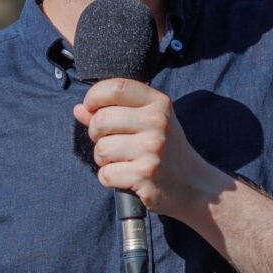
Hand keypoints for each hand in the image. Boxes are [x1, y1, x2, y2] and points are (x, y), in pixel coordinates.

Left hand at [73, 78, 226, 218]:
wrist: (193, 185)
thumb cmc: (166, 151)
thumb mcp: (147, 124)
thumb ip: (113, 113)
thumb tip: (79, 109)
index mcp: (159, 104)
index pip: (116, 87)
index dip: (94, 96)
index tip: (92, 108)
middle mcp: (158, 122)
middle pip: (101, 121)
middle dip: (97, 135)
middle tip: (112, 143)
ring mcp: (152, 149)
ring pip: (101, 149)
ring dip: (104, 160)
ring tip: (123, 162)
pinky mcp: (145, 174)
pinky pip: (106, 174)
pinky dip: (110, 179)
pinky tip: (127, 177)